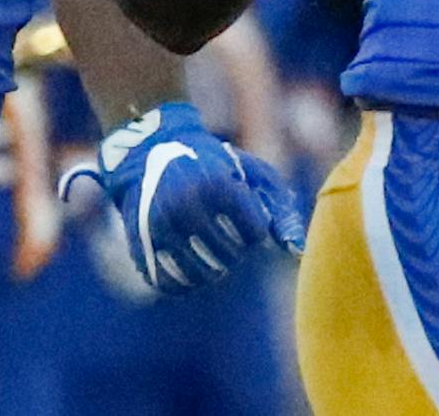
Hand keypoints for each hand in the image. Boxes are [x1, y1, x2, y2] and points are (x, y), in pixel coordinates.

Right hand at [59, 102, 305, 292]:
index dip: (255, 229)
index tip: (245, 216)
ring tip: (213, 254)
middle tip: (226, 233)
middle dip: (235, 250)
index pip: (255, 234)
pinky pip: (169, 283)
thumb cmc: (217, 166)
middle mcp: (187, 206)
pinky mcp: (141, 244)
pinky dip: (185, 284)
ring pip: (201, 275)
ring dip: (213, 271)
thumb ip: (281, 210)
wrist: (152, 153)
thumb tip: (297, 252)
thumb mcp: (254, 174)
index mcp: (218, 185)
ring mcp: (161, 227)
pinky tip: (192, 270)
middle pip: (230, 257)